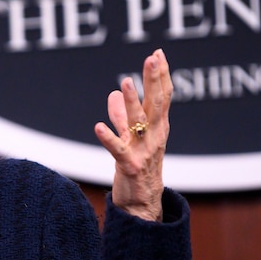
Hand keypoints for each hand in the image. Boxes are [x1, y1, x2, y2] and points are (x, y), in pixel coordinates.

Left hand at [94, 49, 171, 221]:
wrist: (142, 206)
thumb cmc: (139, 170)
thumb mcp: (131, 139)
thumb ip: (122, 117)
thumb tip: (112, 93)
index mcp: (157, 128)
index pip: (163, 96)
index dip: (161, 75)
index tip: (158, 53)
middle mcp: (155, 136)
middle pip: (156, 103)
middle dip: (154, 80)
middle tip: (153, 58)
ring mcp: (144, 151)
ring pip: (138, 122)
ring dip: (131, 102)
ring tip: (124, 82)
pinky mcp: (130, 166)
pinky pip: (118, 150)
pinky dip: (109, 138)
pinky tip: (98, 126)